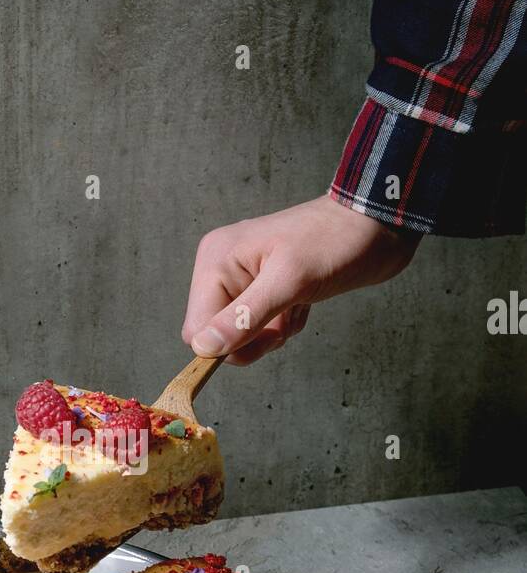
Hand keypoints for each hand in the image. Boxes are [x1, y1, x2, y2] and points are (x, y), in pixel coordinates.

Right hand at [182, 195, 420, 364]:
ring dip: (273, 333)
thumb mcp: (289, 282)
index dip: (227, 344)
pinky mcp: (267, 289)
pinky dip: (284, 325)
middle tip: (284, 320)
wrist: (375, 225)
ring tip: (297, 305)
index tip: (265, 336)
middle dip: (254, 339)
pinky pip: (260, 328)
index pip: (197, 328)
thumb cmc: (334, 242)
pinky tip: (303, 303)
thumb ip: (244, 317)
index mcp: (217, 260)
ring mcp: (246, 280)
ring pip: (241, 336)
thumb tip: (204, 348)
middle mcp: (224, 270)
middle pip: (217, 334)